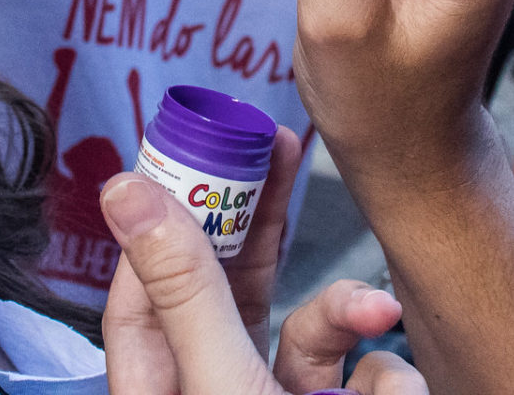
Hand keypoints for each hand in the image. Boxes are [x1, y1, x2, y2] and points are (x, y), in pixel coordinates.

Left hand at [100, 147, 424, 394]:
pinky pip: (366, 374)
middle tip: (280, 144)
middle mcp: (218, 393)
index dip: (162, 223)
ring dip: (351, 310)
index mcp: (166, 393)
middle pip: (230, 291)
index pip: (140, 296)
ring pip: (312, 329)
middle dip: (260, 222)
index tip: (190, 153)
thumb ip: (186, 287)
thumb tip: (125, 192)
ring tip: (379, 312)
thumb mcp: (223, 378)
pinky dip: (388, 381)